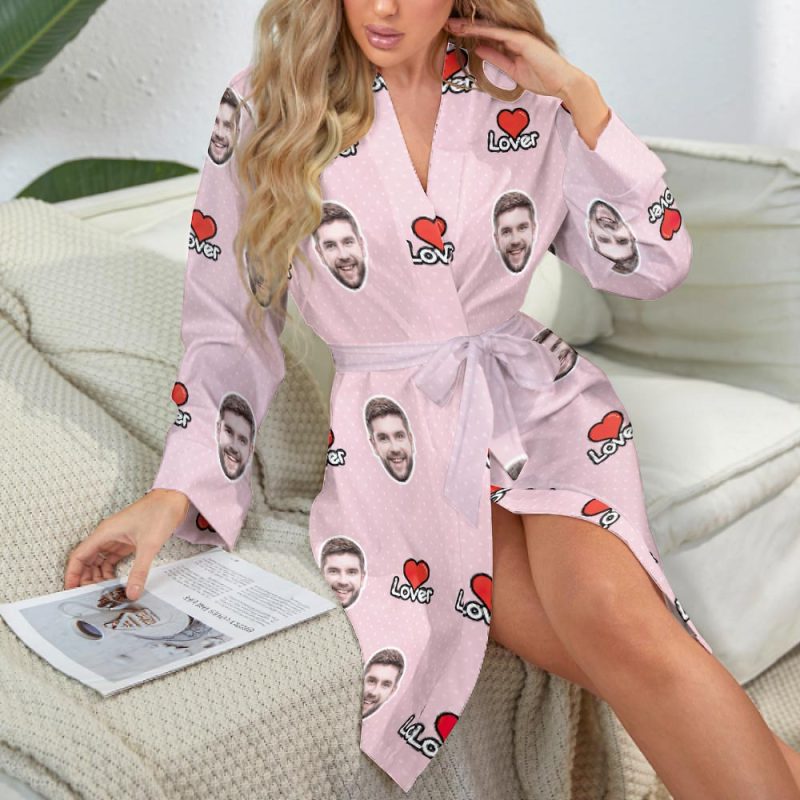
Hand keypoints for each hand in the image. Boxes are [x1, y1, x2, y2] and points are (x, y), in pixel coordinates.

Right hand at [64, 489, 188, 601]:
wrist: (174, 499)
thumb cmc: (159, 513)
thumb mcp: (149, 545)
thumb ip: (139, 571)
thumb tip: (132, 593)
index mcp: (105, 533)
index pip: (79, 555)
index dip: (72, 573)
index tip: (70, 590)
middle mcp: (107, 535)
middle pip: (87, 560)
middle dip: (85, 578)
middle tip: (90, 596)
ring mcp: (117, 538)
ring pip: (99, 560)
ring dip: (98, 575)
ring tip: (103, 592)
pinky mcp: (128, 541)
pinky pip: (112, 558)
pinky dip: (110, 570)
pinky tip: (114, 581)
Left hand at [444, 17, 583, 100]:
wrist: (561, 82)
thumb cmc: (542, 78)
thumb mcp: (512, 70)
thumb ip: (496, 58)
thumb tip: (479, 49)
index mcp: (511, 43)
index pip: (486, 35)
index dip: (469, 33)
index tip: (452, 33)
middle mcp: (514, 36)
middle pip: (485, 28)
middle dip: (465, 26)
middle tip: (446, 24)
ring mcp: (518, 36)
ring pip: (489, 28)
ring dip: (470, 26)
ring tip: (452, 25)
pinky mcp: (522, 39)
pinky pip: (498, 34)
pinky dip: (483, 31)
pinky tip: (469, 29)